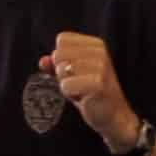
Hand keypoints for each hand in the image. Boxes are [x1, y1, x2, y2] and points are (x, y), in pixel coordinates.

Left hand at [41, 32, 138, 152]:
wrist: (112, 116)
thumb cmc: (90, 93)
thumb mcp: (71, 75)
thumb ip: (55, 65)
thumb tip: (43, 61)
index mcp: (96, 45)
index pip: (62, 40)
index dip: (61, 58)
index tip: (76, 72)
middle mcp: (100, 52)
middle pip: (59, 54)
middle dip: (62, 73)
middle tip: (78, 84)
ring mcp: (101, 67)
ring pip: (61, 70)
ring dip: (67, 85)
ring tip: (82, 91)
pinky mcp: (98, 83)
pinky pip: (65, 85)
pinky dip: (70, 94)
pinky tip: (84, 98)